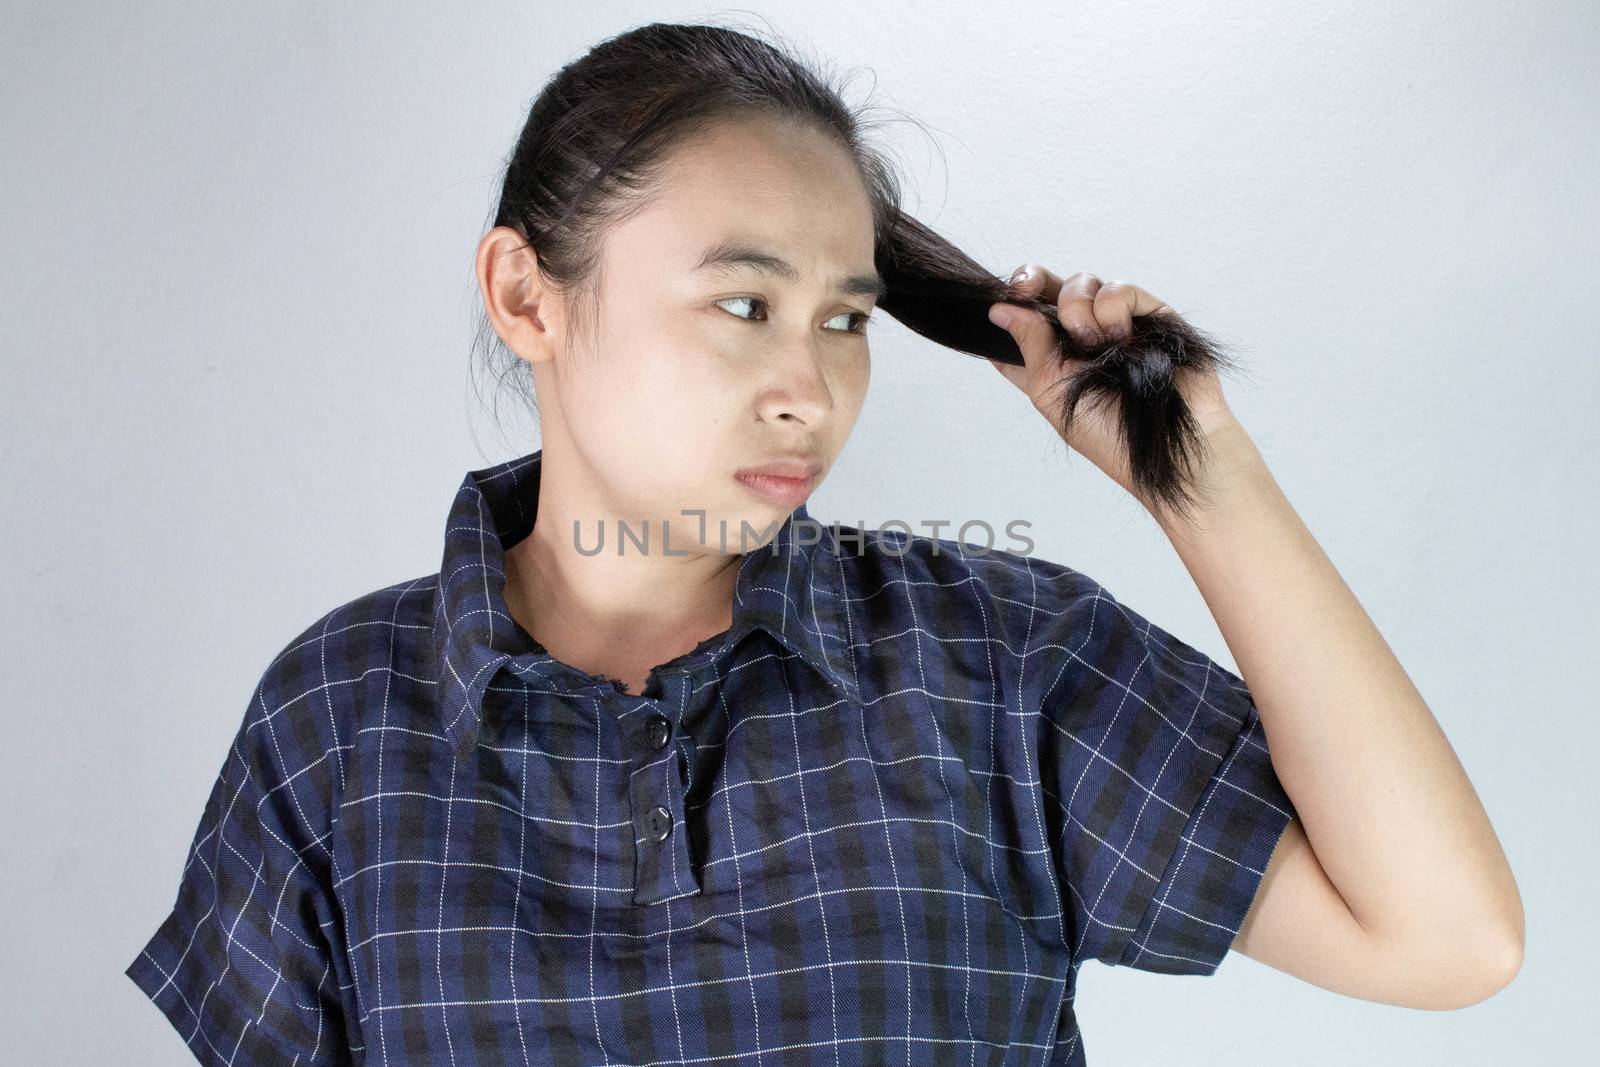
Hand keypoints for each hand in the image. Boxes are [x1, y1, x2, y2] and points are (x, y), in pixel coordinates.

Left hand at [987, 265, 1235, 502]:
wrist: (1166, 445)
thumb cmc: (1107, 433)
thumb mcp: (1050, 391)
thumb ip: (1028, 345)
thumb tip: (998, 309)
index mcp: (1051, 359)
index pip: (1022, 320)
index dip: (1008, 303)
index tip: (996, 301)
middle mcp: (1081, 338)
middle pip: (1048, 287)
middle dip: (1030, 279)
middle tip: (1024, 288)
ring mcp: (1115, 323)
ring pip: (1081, 282)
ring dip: (1075, 308)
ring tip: (1092, 342)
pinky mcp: (1149, 314)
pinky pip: (1118, 288)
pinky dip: (1111, 307)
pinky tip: (1119, 337)